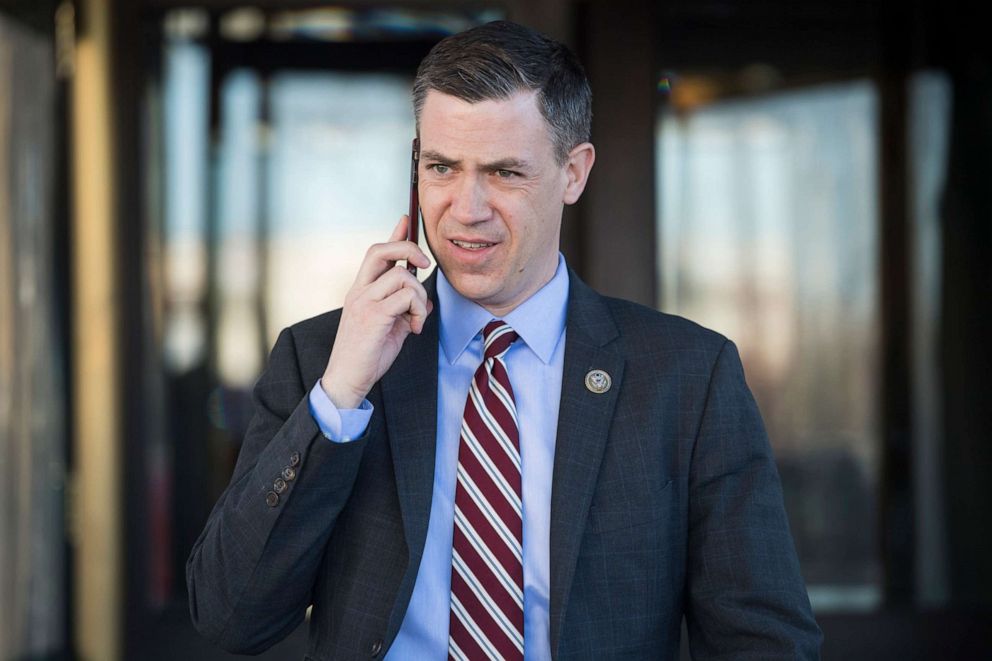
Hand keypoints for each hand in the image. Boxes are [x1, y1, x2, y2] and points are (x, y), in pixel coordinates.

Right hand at [320, 216, 432, 408]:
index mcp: (361, 290)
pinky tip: (414, 328)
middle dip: (408, 249)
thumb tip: (426, 301)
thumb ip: (404, 309)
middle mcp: (359, 291)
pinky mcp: (373, 316)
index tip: (406, 220)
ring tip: (417, 319)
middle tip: (424, 264)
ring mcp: (364, 302)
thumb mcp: (391, 326)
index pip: (376, 253)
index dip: (393, 235)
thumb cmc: (368, 355)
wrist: (347, 379)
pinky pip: (406, 297)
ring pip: (402, 276)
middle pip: (381, 250)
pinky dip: (418, 311)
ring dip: (420, 296)